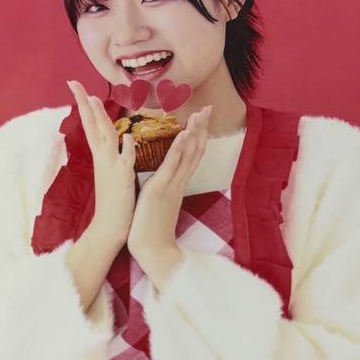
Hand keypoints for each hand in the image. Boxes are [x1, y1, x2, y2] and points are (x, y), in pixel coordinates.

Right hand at [67, 80, 135, 247]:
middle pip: (93, 125)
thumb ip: (115, 153)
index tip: (76, 86)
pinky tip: (129, 137)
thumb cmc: (115, 201)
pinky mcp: (123, 180)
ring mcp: (112, 168)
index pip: (91, 124)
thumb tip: (120, 137)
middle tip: (74, 83)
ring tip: (95, 100)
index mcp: (101, 156)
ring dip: (101, 119)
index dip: (84, 105)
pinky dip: (127, 150)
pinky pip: (126, 162)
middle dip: (84, 103)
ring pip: (106, 138)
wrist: (110, 228)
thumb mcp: (113, 171)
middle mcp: (103, 158)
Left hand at [128, 106, 211, 291]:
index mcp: (177, 185)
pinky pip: (172, 166)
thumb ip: (163, 190)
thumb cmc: (152, 231)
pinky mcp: (160, 190)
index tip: (201, 118)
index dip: (198, 136)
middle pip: (195, 150)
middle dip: (202, 128)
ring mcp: (172, 186)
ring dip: (194, 132)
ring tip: (200, 113)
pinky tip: (185, 133)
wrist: (153, 252)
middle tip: (208, 107)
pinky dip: (179, 148)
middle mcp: (179, 183)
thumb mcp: (158, 203)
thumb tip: (162, 181)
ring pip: (187, 154)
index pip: (191, 155)